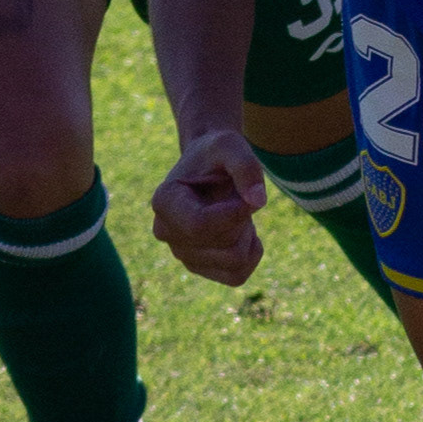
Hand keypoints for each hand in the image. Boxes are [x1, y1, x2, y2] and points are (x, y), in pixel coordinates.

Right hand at [152, 128, 266, 285]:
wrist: (209, 167)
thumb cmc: (217, 154)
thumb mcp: (231, 145)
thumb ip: (245, 166)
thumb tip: (258, 202)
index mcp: (164, 201)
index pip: (200, 226)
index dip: (234, 215)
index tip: (247, 195)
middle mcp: (165, 232)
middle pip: (225, 245)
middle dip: (243, 220)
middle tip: (235, 197)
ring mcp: (181, 254)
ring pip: (235, 262)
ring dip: (247, 234)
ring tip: (234, 211)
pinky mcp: (199, 268)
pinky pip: (238, 275)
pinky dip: (250, 253)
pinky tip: (240, 230)